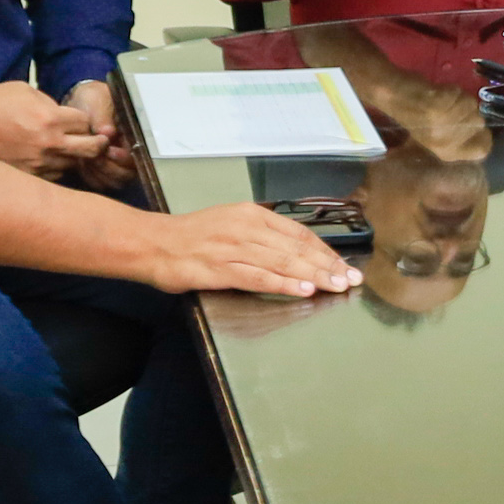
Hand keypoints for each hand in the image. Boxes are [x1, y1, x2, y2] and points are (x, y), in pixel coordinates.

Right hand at [0, 79, 112, 175]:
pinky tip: (47, 158)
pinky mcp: (29, 175)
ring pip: (73, 164)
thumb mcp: (25, 90)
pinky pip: (54, 175)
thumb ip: (50, 102)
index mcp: (50, 118)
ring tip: (64, 148)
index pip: (86, 122)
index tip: (81, 122)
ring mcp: (40, 162)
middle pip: (91, 149)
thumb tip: (64, 114)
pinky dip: (55, 167)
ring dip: (72, 156)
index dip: (85, 121)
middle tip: (97, 142)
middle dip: (96, 143)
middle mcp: (49, 143)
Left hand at [59, 79, 138, 188]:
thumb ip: (103, 116)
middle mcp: (129, 150)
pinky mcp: (103, 169)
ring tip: (86, 159)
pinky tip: (81, 164)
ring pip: (115, 181)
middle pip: (127, 173)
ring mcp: (117, 162)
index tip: (108, 151)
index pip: (137, 155)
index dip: (124, 157)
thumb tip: (108, 132)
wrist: (80, 103)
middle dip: (109, 167)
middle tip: (93, 157)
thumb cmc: (93, 99)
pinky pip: (101, 182)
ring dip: (99, 173)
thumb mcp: (97, 99)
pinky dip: (91, 176)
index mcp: (134, 133)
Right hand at [136, 201, 362, 300]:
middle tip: (351, 279)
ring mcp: (232, 247)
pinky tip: (303, 289)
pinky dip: (283, 283)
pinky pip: (258, 277)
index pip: (298, 233)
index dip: (324, 250)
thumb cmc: (191, 237)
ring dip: (314, 275)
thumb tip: (296, 252)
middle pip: (296, 247)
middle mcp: (245, 227)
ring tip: (336, 286)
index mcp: (251, 214)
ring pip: (282, 261)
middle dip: (328, 264)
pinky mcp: (219, 268)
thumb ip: (261, 236)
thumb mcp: (231, 224)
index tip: (343, 264)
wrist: (152, 243)